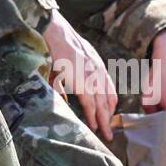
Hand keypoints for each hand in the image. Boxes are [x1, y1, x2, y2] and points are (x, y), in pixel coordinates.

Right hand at [43, 11, 116, 140]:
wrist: (55, 31)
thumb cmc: (57, 42)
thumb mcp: (70, 58)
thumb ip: (70, 77)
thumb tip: (65, 97)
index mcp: (96, 65)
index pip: (109, 90)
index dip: (110, 105)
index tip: (109, 116)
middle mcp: (98, 72)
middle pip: (109, 100)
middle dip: (109, 117)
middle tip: (110, 131)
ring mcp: (92, 77)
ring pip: (102, 105)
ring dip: (104, 121)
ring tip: (105, 134)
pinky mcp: (82, 82)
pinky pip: (91, 104)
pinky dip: (93, 117)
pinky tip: (94, 126)